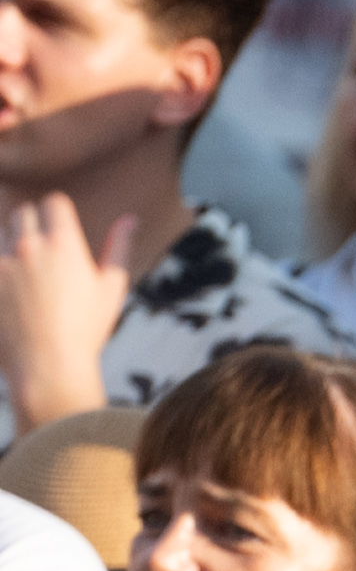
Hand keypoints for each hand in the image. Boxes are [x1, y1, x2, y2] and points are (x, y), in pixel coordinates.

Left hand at [0, 192, 134, 421]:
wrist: (47, 367)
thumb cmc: (86, 331)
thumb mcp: (112, 291)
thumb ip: (119, 249)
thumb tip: (129, 219)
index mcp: (64, 246)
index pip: (54, 202)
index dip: (59, 213)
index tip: (62, 227)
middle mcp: (28, 246)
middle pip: (24, 212)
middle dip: (34, 224)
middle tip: (44, 251)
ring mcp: (1, 262)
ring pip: (3, 233)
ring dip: (12, 243)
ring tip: (26, 272)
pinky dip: (2, 266)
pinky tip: (12, 285)